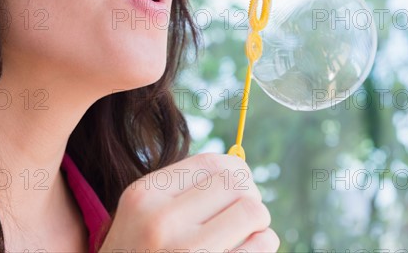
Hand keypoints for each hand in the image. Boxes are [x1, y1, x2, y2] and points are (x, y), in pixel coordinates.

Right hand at [98, 152, 279, 252]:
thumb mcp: (143, 213)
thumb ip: (182, 188)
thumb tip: (240, 168)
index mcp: (145, 196)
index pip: (211, 163)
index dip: (236, 171)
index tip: (239, 186)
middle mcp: (161, 222)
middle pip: (236, 183)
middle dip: (249, 196)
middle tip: (244, 214)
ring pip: (253, 211)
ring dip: (259, 222)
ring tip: (246, 233)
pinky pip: (262, 244)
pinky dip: (264, 243)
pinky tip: (248, 250)